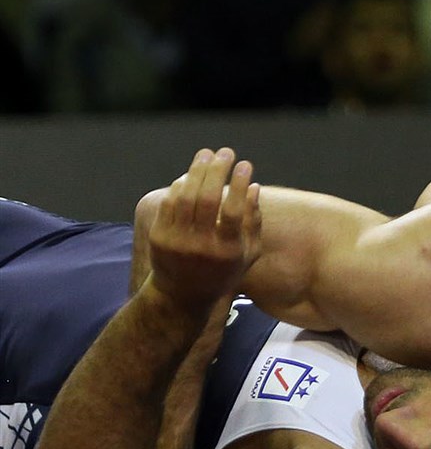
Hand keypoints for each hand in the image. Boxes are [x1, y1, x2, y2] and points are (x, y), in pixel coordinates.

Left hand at [148, 148, 260, 309]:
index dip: (239, 185)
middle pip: (206, 198)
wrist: (183, 296)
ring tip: (207, 155)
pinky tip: (191, 175)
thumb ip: (253, 222)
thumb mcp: (247, 255)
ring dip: (197, 171)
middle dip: (217, 170)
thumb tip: (253, 187)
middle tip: (226, 152)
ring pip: (185, 196)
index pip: (232, 211)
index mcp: (226, 251)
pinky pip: (169, 203)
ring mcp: (177, 241)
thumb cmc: (223, 273)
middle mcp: (200, 246)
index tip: (245, 165)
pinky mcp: (159, 236)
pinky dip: (180, 185)